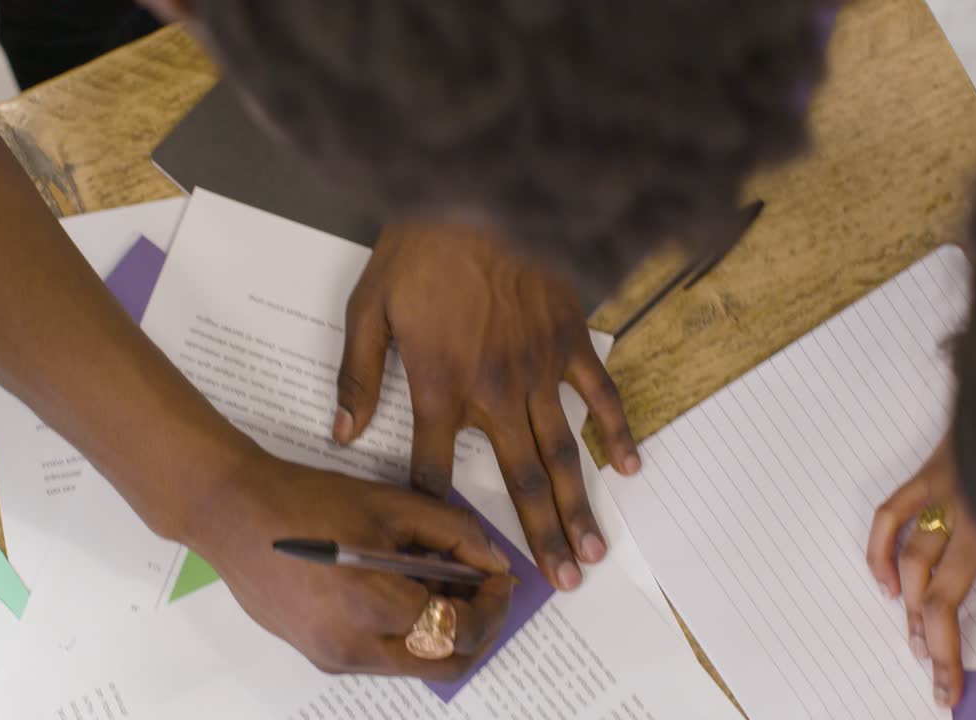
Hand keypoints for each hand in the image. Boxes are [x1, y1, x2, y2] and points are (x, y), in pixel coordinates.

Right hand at [197, 449, 514, 678]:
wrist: (233, 513)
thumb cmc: (308, 500)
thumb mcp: (391, 505)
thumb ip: (453, 533)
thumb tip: (494, 560)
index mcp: (373, 605)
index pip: (460, 629)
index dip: (494, 606)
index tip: (501, 577)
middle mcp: (354, 647)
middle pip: (445, 663)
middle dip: (478, 631)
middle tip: (486, 593)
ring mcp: (334, 658)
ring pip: (414, 664)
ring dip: (442, 634)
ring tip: (444, 587)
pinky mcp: (319, 655)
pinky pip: (382, 658)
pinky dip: (408, 634)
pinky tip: (405, 593)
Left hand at [333, 219, 639, 590]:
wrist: (478, 189)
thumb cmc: (420, 247)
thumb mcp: (370, 305)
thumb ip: (359, 374)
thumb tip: (345, 432)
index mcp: (440, 387)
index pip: (434, 466)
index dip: (438, 508)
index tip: (452, 548)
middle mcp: (494, 393)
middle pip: (518, 479)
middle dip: (538, 535)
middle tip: (562, 583)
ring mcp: (538, 370)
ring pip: (563, 451)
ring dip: (579, 505)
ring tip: (593, 551)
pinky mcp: (569, 341)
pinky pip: (599, 394)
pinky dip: (617, 431)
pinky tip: (631, 468)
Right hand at [867, 434, 975, 707]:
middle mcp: (974, 517)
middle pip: (946, 596)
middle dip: (942, 646)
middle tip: (939, 682)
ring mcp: (947, 495)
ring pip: (915, 564)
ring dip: (912, 609)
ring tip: (916, 643)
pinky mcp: (928, 474)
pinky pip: (890, 516)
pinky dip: (880, 552)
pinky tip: (886, 583)